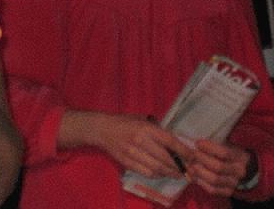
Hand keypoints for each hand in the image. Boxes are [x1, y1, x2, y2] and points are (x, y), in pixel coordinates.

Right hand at [78, 113, 193, 178]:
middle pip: (166, 159)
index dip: (184, 151)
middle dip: (181, 166)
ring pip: (158, 168)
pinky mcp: (127, 163)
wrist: (101, 129)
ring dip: (171, 173)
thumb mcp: (142, 120)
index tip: (194, 157)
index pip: (170, 142)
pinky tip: (162, 173)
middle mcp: (140, 141)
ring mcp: (133, 153)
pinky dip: (157, 175)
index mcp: (146, 128)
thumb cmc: (124, 122)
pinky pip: (147, 173)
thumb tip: (176, 141)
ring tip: (179, 174)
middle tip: (191, 170)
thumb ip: (158, 129)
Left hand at [189, 139, 252, 196]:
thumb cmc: (228, 152)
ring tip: (191, 164)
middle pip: (218, 167)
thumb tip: (194, 141)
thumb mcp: (226, 144)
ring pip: (214, 179)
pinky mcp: (227, 191)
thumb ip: (214, 143)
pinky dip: (201, 182)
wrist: (242, 168)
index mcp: (240, 157)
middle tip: (193, 153)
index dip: (209, 148)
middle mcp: (239, 171)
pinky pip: (212, 190)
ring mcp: (234, 183)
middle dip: (202, 159)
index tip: (198, 143)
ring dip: (199, 171)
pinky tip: (194, 174)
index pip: (224, 153)